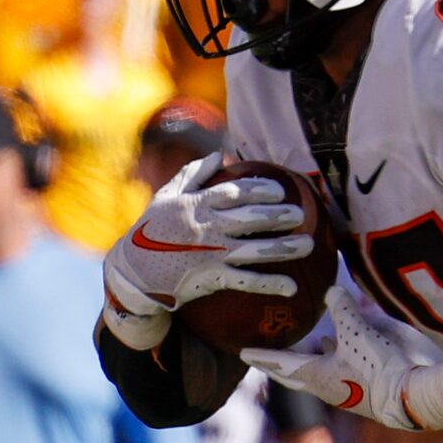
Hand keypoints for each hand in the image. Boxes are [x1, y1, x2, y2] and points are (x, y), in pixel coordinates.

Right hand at [100, 156, 313, 349]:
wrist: (134, 271)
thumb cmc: (151, 230)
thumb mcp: (166, 196)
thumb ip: (193, 174)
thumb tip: (220, 154)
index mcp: (198, 204)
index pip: (235, 193)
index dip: (260, 190)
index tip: (279, 190)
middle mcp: (208, 227)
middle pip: (251, 218)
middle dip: (278, 216)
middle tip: (300, 214)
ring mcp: (212, 254)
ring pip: (254, 249)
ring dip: (284, 248)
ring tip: (308, 244)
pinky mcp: (212, 278)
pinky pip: (246, 281)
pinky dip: (269, 284)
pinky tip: (291, 287)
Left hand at [244, 289, 442, 430]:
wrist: (414, 395)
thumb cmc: (382, 366)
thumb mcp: (360, 332)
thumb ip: (343, 309)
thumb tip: (332, 291)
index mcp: (316, 375)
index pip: (281, 363)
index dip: (263, 355)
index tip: (243, 352)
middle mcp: (327, 383)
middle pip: (295, 374)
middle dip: (278, 365)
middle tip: (262, 357)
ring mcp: (347, 386)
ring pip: (318, 371)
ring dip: (307, 359)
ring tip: (298, 347)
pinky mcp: (366, 385)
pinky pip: (341, 367)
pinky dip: (333, 354)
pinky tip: (333, 343)